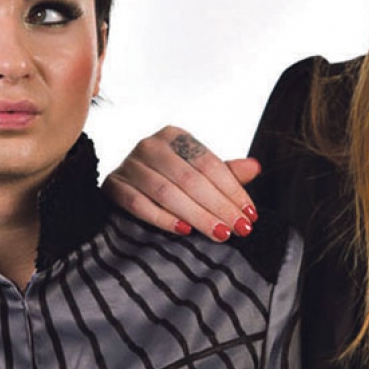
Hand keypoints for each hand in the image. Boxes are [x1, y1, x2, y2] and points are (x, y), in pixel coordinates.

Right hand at [102, 126, 260, 241]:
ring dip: (196, 216)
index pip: (208, 163)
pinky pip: (138, 204)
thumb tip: (255, 167)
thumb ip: (225, 173)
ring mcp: (129, 165)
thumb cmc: (170, 178)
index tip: (250, 214)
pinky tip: (184, 231)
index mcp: (174, 135)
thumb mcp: (198, 173)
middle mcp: (150, 145)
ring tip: (220, 233)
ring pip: (166, 193)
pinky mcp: (113, 185)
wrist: (126, 186)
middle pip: (190, 179)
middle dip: (219, 207)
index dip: (232, 189)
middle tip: (240, 229)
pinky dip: (162, 219)